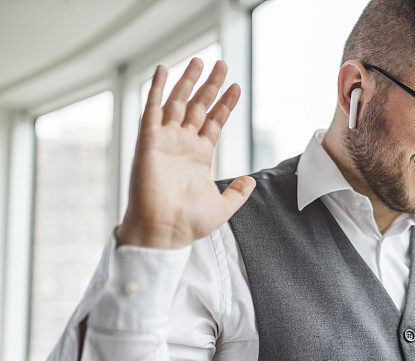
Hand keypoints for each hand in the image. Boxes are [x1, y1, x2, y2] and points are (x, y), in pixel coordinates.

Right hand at [116, 58, 255, 248]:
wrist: (165, 231)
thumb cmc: (189, 223)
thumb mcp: (224, 206)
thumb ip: (238, 192)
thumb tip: (251, 180)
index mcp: (200, 156)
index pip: (214, 122)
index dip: (225, 104)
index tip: (235, 87)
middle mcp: (183, 144)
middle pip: (198, 106)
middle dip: (210, 85)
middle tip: (222, 64)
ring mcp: (166, 140)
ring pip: (178, 102)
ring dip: (188, 81)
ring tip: (200, 60)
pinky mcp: (149, 140)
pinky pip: (153, 108)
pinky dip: (157, 88)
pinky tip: (164, 69)